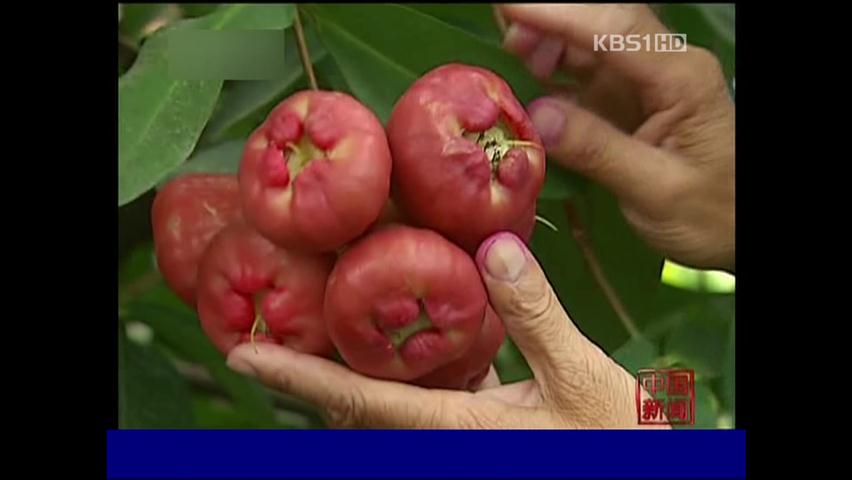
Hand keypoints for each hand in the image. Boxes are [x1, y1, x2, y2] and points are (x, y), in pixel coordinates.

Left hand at [227, 232, 664, 428]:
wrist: (642, 472)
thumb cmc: (616, 445)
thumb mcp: (581, 377)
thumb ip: (535, 315)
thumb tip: (494, 246)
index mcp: (454, 428)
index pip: (356, 400)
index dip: (295, 378)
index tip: (242, 356)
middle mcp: (444, 434)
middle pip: (360, 400)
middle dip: (318, 365)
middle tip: (285, 317)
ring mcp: (462, 433)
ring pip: (395, 395)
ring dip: (368, 358)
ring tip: (346, 308)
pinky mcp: (485, 426)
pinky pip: (434, 392)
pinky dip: (420, 360)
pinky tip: (435, 325)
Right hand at [499, 4, 734, 271]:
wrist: (739, 231)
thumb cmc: (712, 213)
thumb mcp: (657, 191)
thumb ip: (598, 151)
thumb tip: (537, 116)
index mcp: (680, 78)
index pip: (615, 28)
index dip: (558, 14)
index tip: (510, 8)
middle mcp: (661, 68)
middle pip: (599, 24)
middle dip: (548, 22)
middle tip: (504, 40)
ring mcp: (641, 84)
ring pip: (586, 45)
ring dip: (546, 46)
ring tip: (510, 61)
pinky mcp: (624, 105)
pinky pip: (581, 79)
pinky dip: (550, 78)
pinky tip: (527, 87)